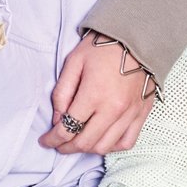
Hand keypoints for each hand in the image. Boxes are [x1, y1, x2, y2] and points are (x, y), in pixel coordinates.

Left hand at [38, 30, 156, 154]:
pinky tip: (102, 139)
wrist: (137, 37)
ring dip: (87, 149)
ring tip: (78, 142)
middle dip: (67, 148)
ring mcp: (130, 113)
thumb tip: (57, 120)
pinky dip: (112, 146)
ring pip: (105, 146)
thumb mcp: (74, 62)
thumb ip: (62, 93)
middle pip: (85, 142)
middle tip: (58, 144)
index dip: (52, 139)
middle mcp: (113, 109)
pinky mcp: (142, 113)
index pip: (68, 128)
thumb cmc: (102, 47)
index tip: (45, 141)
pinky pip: (127, 142)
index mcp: (93, 94)